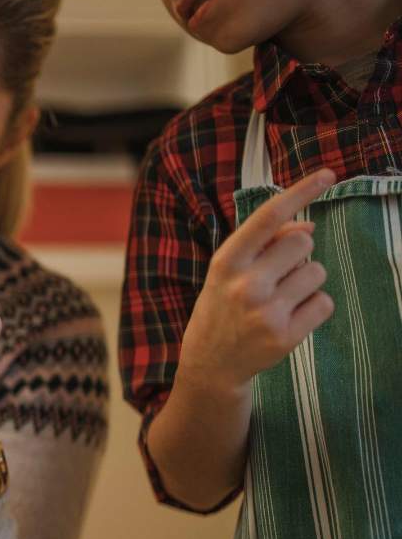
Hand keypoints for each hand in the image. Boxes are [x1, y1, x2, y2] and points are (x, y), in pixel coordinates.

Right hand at [179, 167, 336, 391]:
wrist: (210, 363)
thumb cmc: (223, 306)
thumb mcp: (230, 270)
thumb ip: (264, 245)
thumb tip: (310, 227)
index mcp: (226, 261)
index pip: (268, 217)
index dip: (300, 192)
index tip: (327, 174)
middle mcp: (245, 283)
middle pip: (303, 243)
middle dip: (298, 253)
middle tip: (277, 274)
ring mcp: (266, 311)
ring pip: (317, 272)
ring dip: (307, 281)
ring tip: (281, 298)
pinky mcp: (285, 336)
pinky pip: (324, 303)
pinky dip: (314, 307)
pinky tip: (291, 317)